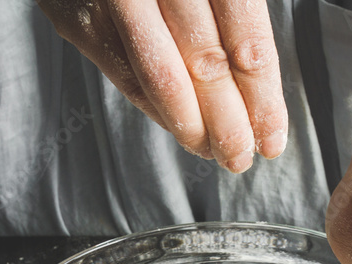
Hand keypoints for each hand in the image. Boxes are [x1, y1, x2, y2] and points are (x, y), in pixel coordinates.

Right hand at [37, 0, 287, 171]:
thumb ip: (236, 17)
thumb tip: (261, 97)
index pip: (246, 34)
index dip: (262, 94)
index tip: (272, 136)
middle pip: (206, 61)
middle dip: (229, 122)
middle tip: (242, 157)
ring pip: (161, 76)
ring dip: (194, 126)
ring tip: (216, 152)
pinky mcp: (78, 18)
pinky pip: (125, 75)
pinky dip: (158, 109)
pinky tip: (182, 128)